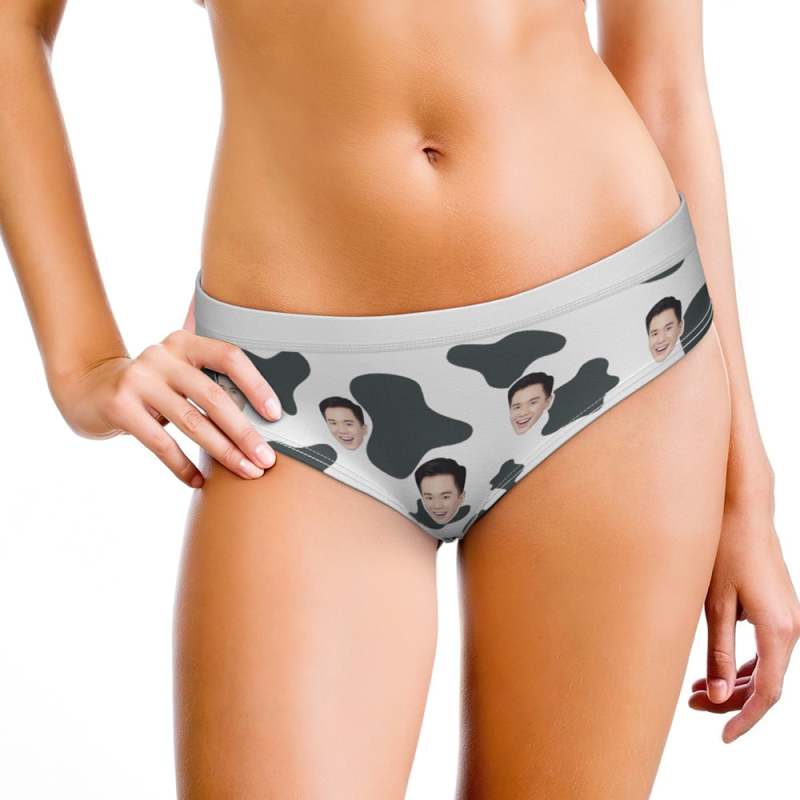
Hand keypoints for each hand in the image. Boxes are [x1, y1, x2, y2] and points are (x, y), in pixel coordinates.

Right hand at [51, 329, 282, 486]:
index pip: (229, 357)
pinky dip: (183, 467)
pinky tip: (200, 481)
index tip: (275, 414)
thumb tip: (271, 406)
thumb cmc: (153, 385)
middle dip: (245, 432)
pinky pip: (161, 443)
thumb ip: (212, 375)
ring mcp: (138, 380)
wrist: (90, 389)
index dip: (255, 385)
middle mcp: (162, 355)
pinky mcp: (120, 407)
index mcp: (184, 342)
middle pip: (214, 397)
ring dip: (224, 452)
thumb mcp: (179, 369)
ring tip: (247, 472)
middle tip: (267, 459)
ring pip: (192, 422)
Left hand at [688, 483, 799, 741]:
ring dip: (734, 682)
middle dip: (731, 701)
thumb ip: (718, 652)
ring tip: (695, 691)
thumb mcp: (715, 605)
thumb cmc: (724, 551)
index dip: (744, 719)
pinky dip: (742, 663)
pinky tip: (714, 668)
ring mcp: (787, 618)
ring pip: (765, 667)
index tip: (721, 736)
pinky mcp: (777, 609)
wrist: (743, 509)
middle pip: (766, 683)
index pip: (768, 693)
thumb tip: (718, 696)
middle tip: (691, 706)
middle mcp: (791, 628)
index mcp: (779, 631)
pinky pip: (765, 649)